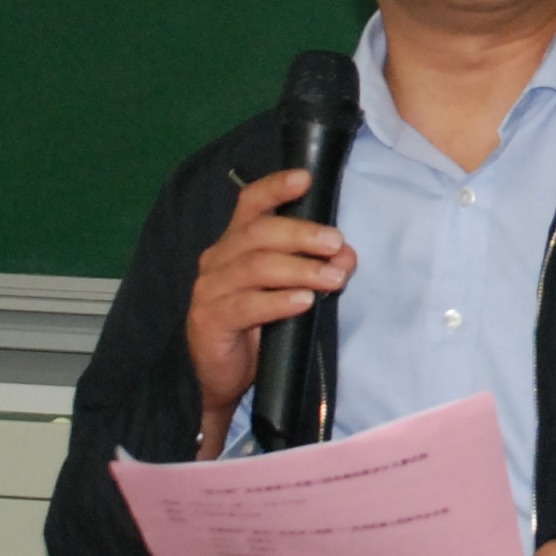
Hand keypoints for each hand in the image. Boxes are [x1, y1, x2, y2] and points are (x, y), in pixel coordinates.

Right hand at [184, 168, 354, 450]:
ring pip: (255, 267)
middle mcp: (217, 260)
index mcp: (235, 243)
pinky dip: (278, 302)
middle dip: (301, 234)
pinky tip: (303, 302)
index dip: (275, 187)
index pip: (250, 204)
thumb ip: (315, 269)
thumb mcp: (289, 292)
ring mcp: (210, 289)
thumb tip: (345, 256)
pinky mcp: (209, 320)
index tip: (306, 179)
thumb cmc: (256, 326)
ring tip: (332, 279)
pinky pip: (245, 306)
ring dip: (299, 269)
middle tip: (336, 243)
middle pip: (258, 232)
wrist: (222, 376)